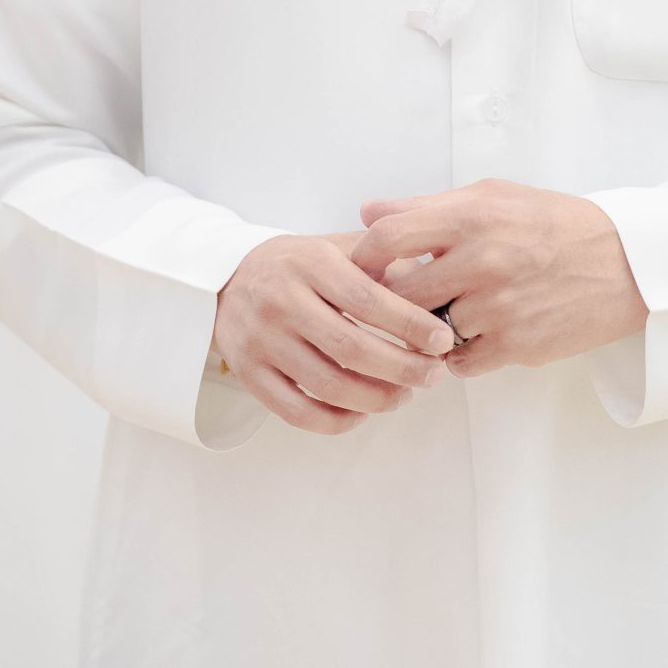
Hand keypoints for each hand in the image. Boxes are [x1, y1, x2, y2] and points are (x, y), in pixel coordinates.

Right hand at [214, 233, 452, 435]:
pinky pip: (298, 412)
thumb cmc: (298, 265)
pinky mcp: (249, 374)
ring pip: (328, 386)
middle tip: (432, 375)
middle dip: (403, 368)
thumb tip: (436, 283)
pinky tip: (362, 412)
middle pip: (352, 349)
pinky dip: (337, 420)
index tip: (442, 341)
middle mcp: (281, 301)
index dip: (410, 325)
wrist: (226, 277)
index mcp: (309, 263)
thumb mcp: (336, 247)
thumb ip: (383, 260)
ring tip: (403, 394)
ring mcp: (262, 341)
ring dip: (377, 399)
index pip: (368, 300)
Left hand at [352, 179, 646, 378]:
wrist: (625, 264)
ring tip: (444, 315)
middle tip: (396, 302)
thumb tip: (368, 211)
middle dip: (391, 301)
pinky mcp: (516, 345)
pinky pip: (458, 362)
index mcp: (472, 217)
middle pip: (399, 294)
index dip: (365, 256)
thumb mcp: (493, 197)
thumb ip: (427, 206)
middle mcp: (482, 262)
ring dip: (427, 329)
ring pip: (427, 332)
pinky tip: (474, 334)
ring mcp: (498, 308)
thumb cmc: (554, 225)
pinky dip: (457, 354)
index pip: (388, 237)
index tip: (365, 268)